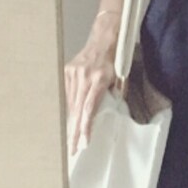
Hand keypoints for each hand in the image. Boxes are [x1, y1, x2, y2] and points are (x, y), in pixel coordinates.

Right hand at [64, 16, 119, 156]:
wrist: (104, 38)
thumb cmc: (116, 60)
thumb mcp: (121, 79)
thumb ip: (115, 96)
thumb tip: (110, 115)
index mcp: (98, 79)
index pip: (89, 108)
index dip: (85, 127)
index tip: (83, 142)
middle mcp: (83, 77)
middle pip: (77, 110)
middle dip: (74, 132)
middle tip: (72, 149)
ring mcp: (73, 73)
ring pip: (70, 104)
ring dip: (71, 122)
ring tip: (71, 139)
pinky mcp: (67, 71)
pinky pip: (67, 95)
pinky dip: (70, 108)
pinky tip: (70, 120)